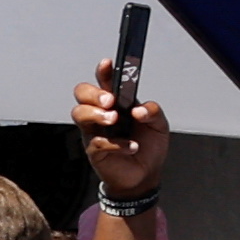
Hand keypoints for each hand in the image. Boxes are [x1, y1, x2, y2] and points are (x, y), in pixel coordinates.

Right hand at [71, 63, 171, 197]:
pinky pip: (96, 142)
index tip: (107, 64)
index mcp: (117, 101)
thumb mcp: (159, 125)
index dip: (103, 71)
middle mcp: (101, 113)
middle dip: (93, 93)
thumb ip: (153, 111)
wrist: (145, 175)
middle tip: (110, 100)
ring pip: (79, 114)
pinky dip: (115, 144)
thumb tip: (140, 109)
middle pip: (82, 93)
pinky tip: (131, 147)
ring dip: (96, 114)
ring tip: (114, 119)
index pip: (104, 81)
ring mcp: (95, 131)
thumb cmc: (148, 145)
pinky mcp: (94, 150)